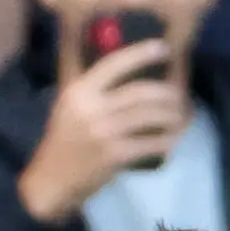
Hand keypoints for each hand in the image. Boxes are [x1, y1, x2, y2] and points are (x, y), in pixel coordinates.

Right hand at [16, 41, 186, 223]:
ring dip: (172, 116)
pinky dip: (166, 141)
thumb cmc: (62, 142)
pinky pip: (150, 143)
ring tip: (179, 118)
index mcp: (79, 92)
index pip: (115, 63)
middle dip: (168, 93)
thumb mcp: (68, 108)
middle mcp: (91, 109)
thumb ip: (92, 88)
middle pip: (142, 91)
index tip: (164, 49)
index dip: (142, 53)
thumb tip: (128, 68)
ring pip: (151, 116)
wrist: (49, 182)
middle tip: (179, 97)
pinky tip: (171, 140)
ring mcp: (104, 132)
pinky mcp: (114, 155)